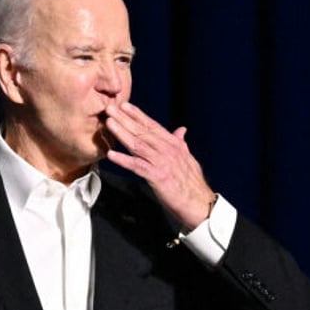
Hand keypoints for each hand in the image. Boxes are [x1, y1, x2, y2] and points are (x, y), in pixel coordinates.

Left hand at [104, 102, 216, 230]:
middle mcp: (168, 150)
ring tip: (109, 123)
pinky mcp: (158, 177)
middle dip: (125, 119)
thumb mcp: (187, 159)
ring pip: (138, 145)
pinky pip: (137, 166)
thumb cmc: (192, 184)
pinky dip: (124, 160)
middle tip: (110, 108)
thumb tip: (181, 130)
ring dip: (122, 133)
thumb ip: (181, 143)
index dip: (138, 115)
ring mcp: (162, 163)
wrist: (200, 204)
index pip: (153, 126)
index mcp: (174, 145)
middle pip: (143, 131)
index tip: (125, 105)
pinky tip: (112, 155)